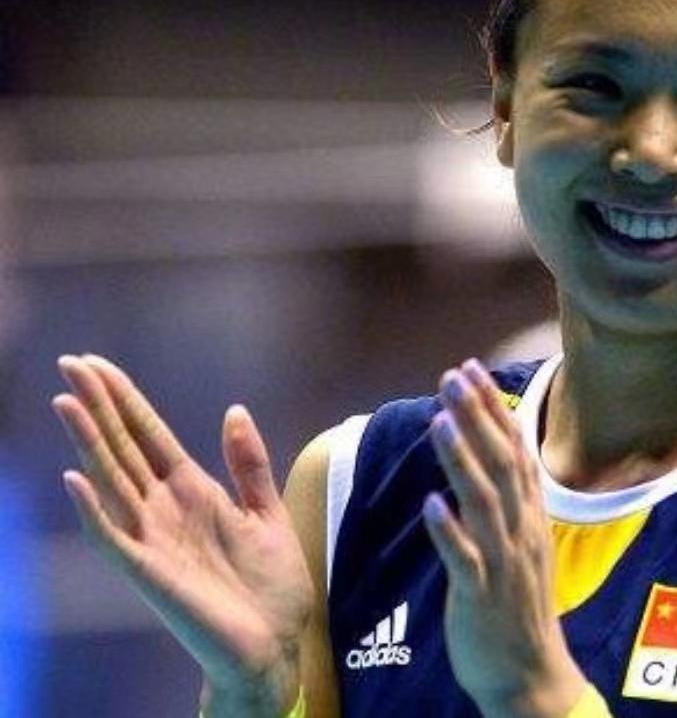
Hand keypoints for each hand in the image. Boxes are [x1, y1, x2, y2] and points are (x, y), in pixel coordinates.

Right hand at [53, 354, 313, 716]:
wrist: (277, 644)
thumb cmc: (271, 586)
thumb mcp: (268, 512)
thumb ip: (249, 464)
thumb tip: (234, 410)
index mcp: (193, 491)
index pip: (149, 434)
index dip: (125, 399)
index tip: (97, 364)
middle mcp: (165, 510)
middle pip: (124, 448)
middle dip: (99, 406)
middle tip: (71, 363)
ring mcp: (155, 541)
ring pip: (114, 482)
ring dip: (90, 444)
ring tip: (66, 402)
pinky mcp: (152, 575)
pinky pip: (115, 540)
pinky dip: (95, 512)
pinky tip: (76, 481)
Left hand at [423, 358, 585, 717]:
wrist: (529, 675)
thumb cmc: (517, 603)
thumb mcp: (522, 541)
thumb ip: (507, 497)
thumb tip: (489, 449)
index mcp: (529, 515)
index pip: (514, 448)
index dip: (494, 408)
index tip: (472, 369)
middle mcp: (520, 530)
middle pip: (501, 464)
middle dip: (477, 418)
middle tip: (454, 376)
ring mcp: (503, 563)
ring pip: (484, 503)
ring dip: (462, 460)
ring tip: (440, 420)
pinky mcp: (481, 597)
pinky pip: (465, 561)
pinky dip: (450, 532)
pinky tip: (430, 505)